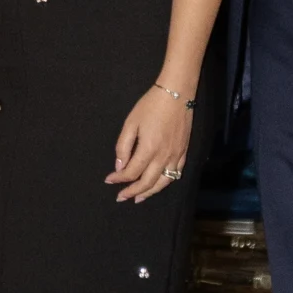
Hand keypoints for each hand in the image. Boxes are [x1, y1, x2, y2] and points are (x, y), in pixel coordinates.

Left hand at [106, 85, 193, 203]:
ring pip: (163, 182)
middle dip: (132, 192)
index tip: (109, 180)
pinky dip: (165, 182)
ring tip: (138, 198)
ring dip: (149, 193)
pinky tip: (158, 184)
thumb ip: (123, 146)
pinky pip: (175, 174)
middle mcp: (163, 157)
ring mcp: (175, 156)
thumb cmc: (151, 106)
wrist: (177, 94)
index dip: (118, 179)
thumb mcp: (131, 123)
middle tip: (120, 197)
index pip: (131, 172)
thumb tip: (119, 166)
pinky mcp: (184, 152)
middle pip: (147, 182)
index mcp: (148, 149)